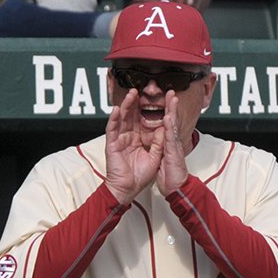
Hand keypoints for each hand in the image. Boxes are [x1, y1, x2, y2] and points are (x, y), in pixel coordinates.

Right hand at [105, 89, 164, 204]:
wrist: (129, 189)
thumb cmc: (139, 176)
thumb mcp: (155, 156)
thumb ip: (159, 142)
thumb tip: (165, 128)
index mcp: (138, 139)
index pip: (142, 120)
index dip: (147, 109)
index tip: (154, 99)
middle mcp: (128, 136)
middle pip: (131, 115)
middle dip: (135, 102)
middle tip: (140, 89)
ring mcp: (119, 139)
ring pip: (121, 118)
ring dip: (125, 105)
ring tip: (131, 94)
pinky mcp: (112, 145)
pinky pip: (111, 129)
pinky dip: (113, 119)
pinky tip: (116, 109)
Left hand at [157, 90, 188, 196]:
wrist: (176, 188)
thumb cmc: (170, 176)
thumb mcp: (164, 158)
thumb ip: (163, 147)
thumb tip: (160, 139)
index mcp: (168, 143)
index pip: (167, 123)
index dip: (167, 111)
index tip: (166, 100)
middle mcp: (173, 142)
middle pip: (172, 120)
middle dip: (172, 105)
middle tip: (172, 92)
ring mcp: (174, 146)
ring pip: (172, 125)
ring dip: (172, 111)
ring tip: (172, 98)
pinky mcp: (174, 152)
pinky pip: (170, 138)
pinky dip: (169, 127)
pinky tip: (168, 118)